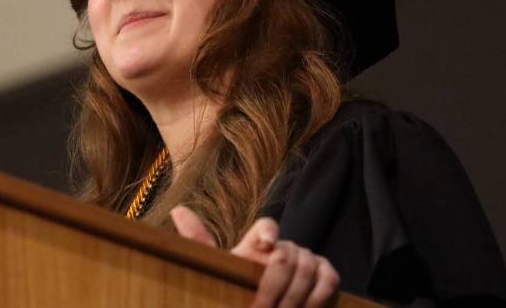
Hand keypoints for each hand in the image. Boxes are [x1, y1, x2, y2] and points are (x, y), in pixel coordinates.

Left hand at [171, 205, 339, 307]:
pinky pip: (328, 278)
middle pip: (288, 253)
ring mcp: (307, 259)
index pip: (266, 225)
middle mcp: (284, 247)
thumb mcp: (220, 269)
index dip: (269, 231)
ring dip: (293, 296)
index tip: (266, 244)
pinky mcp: (324, 275)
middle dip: (275, 284)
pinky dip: (317, 295)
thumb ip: (199, 241)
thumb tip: (177, 209)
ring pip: (307, 267)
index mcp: (257, 244)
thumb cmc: (238, 291)